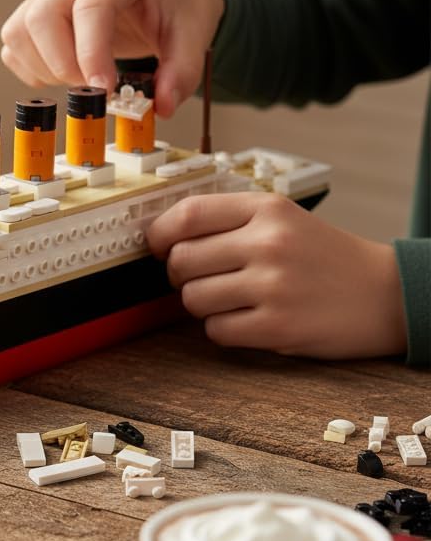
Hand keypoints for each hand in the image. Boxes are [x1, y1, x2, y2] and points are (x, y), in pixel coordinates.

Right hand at [0, 0, 224, 117]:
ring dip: (45, 69)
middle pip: (42, 16)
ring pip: (20, 31)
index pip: (91, 5)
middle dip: (62, 64)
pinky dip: (33, 68)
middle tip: (93, 89)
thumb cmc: (176, 7)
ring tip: (82, 79)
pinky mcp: (34, 9)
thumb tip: (162, 106)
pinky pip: (14, 44)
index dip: (91, 53)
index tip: (104, 90)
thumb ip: (182, 71)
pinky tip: (64, 74)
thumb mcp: (194, 34)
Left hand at [147, 193, 407, 358]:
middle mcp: (269, 243)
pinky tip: (246, 320)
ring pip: (193, 298)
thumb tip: (163, 236)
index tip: (155, 245)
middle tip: (196, 278)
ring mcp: (273, 286)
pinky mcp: (277, 326)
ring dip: (201, 304)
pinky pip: (216, 330)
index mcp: (267, 209)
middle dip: (178, 274)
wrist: (384, 294)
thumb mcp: (283, 219)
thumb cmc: (323, 257)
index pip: (187, 214)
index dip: (159, 233)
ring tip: (229, 299)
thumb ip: (228, 221)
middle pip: (181, 260)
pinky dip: (222, 329)